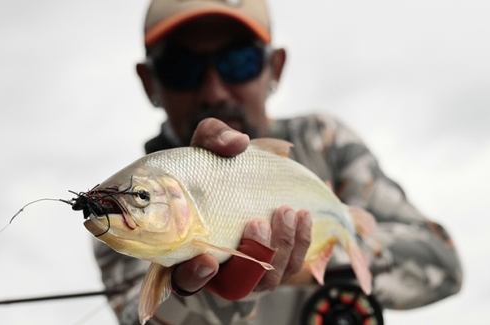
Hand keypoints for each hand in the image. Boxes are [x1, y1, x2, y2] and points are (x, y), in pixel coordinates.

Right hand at [170, 118, 311, 295]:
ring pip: (268, 278)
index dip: (194, 277)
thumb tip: (238, 143)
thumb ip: (214, 139)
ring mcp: (248, 270)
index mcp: (187, 249)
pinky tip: (306, 215)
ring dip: (282, 248)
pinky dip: (301, 242)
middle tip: (258, 223)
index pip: (183, 279)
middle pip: (236, 284)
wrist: (236, 173)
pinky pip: (290, 265)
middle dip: (253, 255)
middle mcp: (217, 267)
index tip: (209, 261)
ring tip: (289, 212)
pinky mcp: (273, 262)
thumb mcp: (206, 146)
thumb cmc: (212, 165)